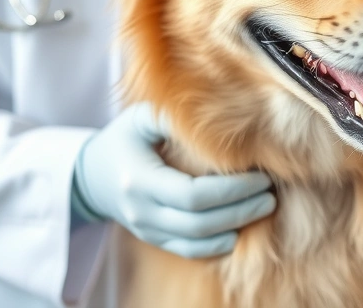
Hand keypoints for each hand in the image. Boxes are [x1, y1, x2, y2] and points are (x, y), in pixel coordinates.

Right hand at [71, 103, 275, 257]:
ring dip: (235, 227)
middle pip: (200, 223)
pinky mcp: (154, 239)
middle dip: (241, 210)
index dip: (231, 190)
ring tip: (264, 207)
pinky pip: (189, 250)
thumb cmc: (123, 138)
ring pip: (197, 242)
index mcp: (139, 180)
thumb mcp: (140, 118)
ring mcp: (146, 230)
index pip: (192, 195)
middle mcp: (141, 212)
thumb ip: (170, 115)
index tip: (261, 175)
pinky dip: (217, 245)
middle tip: (271, 193)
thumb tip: (212, 111)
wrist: (91, 174)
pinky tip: (240, 229)